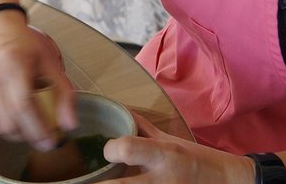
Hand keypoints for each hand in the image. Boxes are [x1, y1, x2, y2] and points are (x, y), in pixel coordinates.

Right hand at [0, 14, 75, 150]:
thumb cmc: (25, 48)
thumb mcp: (51, 63)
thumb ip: (64, 94)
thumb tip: (69, 126)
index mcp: (14, 65)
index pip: (22, 106)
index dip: (37, 129)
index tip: (50, 141)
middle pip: (4, 121)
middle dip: (24, 134)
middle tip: (34, 130)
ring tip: (11, 124)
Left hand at [98, 113, 254, 182]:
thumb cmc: (198, 160)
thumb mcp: (171, 140)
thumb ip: (143, 128)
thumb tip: (119, 109)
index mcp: (163, 154)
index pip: (126, 148)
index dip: (110, 149)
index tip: (107, 151)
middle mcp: (161, 179)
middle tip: (87, 179)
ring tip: (98, 183)